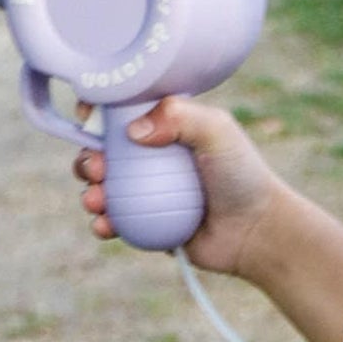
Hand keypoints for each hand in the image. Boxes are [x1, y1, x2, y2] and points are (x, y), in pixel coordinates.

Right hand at [74, 96, 281, 278]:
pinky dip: (102, 223)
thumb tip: (132, 130)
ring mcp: (145, 192)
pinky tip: (105, 226)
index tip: (86, 116)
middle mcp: (152, 157)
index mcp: (167, 126)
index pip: (122, 111)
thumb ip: (180, 117)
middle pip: (103, 151)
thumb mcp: (218, 131)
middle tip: (97, 168)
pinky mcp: (144, 224)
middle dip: (88, 157)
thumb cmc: (243, 175)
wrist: (256, 231)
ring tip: (96, 200)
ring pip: (102, 187)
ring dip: (90, 191)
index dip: (98, 111)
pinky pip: (114, 222)